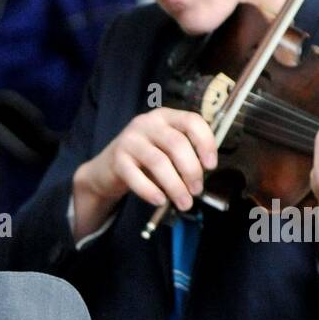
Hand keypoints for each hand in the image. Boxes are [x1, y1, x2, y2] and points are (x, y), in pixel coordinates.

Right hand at [73, 108, 216, 237]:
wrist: (107, 168)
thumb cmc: (144, 159)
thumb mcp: (166, 150)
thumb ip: (184, 155)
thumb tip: (202, 175)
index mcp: (165, 117)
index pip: (191, 121)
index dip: (205, 143)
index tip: (211, 165)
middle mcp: (147, 123)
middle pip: (176, 143)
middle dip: (191, 170)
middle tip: (197, 190)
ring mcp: (130, 140)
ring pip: (159, 162)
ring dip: (175, 185)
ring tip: (184, 202)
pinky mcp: (116, 159)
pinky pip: (136, 177)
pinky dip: (150, 191)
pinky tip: (160, 201)